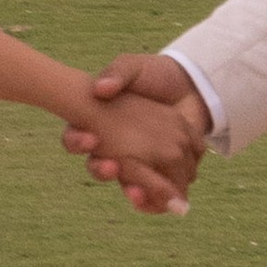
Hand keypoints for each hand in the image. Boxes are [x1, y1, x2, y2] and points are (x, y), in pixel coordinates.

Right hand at [64, 54, 208, 213]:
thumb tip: (100, 89)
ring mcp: (140, 161)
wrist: (189, 85)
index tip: (89, 138)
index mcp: (99, 124)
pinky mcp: (165, 170)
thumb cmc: (153, 73)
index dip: (77, 141)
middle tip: (112, 167)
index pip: (77, 139)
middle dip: (101, 171)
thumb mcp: (132, 66)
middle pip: (99, 167)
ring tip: (136, 191)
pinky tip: (161, 200)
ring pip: (127, 184)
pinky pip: (156, 193)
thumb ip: (117, 73)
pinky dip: (157, 200)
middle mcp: (115, 147)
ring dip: (130, 191)